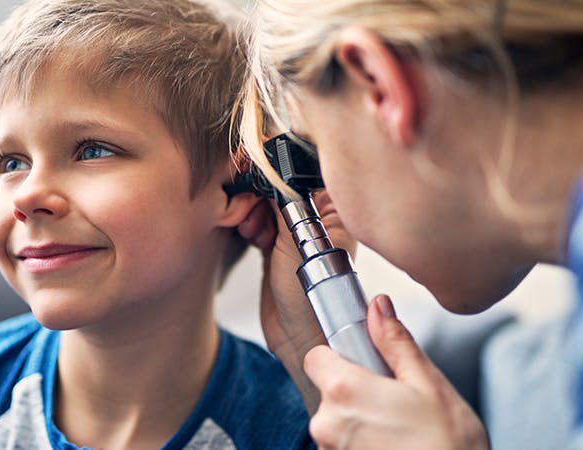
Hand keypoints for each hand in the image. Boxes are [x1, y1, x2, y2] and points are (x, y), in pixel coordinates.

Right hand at [238, 191, 355, 411]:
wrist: (298, 340)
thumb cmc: (312, 299)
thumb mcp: (298, 243)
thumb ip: (284, 205)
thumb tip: (269, 173)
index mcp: (334, 212)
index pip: (305, 175)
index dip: (279, 170)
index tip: (256, 167)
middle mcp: (317, 220)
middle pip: (282, 187)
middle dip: (260, 191)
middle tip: (248, 202)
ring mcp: (295, 235)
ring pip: (266, 205)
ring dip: (252, 210)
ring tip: (250, 226)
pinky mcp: (275, 249)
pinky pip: (258, 223)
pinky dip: (249, 224)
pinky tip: (249, 233)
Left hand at [304, 294, 488, 449]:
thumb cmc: (449, 445)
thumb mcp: (428, 384)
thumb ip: (395, 342)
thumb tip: (378, 306)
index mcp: (344, 391)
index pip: (315, 358)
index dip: (338, 356)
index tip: (362, 362)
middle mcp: (327, 424)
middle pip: (327, 391)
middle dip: (355, 390)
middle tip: (393, 399)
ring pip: (336, 421)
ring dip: (359, 419)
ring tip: (398, 427)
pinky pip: (343, 446)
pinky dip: (362, 442)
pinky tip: (393, 446)